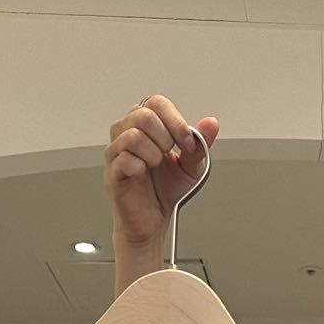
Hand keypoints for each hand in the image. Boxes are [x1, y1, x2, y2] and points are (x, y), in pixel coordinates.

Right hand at [104, 95, 220, 247]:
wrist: (153, 220)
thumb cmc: (165, 190)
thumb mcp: (191, 166)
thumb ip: (200, 144)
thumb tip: (211, 123)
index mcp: (145, 126)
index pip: (156, 103)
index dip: (175, 121)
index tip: (187, 142)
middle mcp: (127, 133)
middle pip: (144, 115)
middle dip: (166, 136)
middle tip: (170, 154)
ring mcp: (116, 152)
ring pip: (133, 135)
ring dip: (154, 153)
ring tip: (156, 166)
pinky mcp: (112, 172)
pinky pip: (124, 159)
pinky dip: (141, 166)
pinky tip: (144, 173)